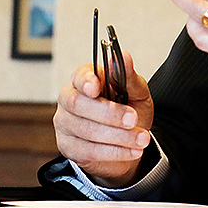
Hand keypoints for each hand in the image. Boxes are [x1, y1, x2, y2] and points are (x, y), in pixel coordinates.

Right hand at [53, 49, 153, 187]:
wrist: (129, 141)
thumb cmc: (130, 110)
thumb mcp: (136, 92)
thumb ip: (128, 76)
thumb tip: (123, 56)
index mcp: (85, 80)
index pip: (79, 76)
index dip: (86, 81)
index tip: (97, 88)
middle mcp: (69, 99)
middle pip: (78, 104)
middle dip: (109, 113)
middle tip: (133, 119)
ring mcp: (65, 124)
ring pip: (86, 130)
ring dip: (118, 136)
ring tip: (142, 139)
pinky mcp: (68, 147)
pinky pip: (89, 151)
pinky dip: (114, 152)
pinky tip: (132, 151)